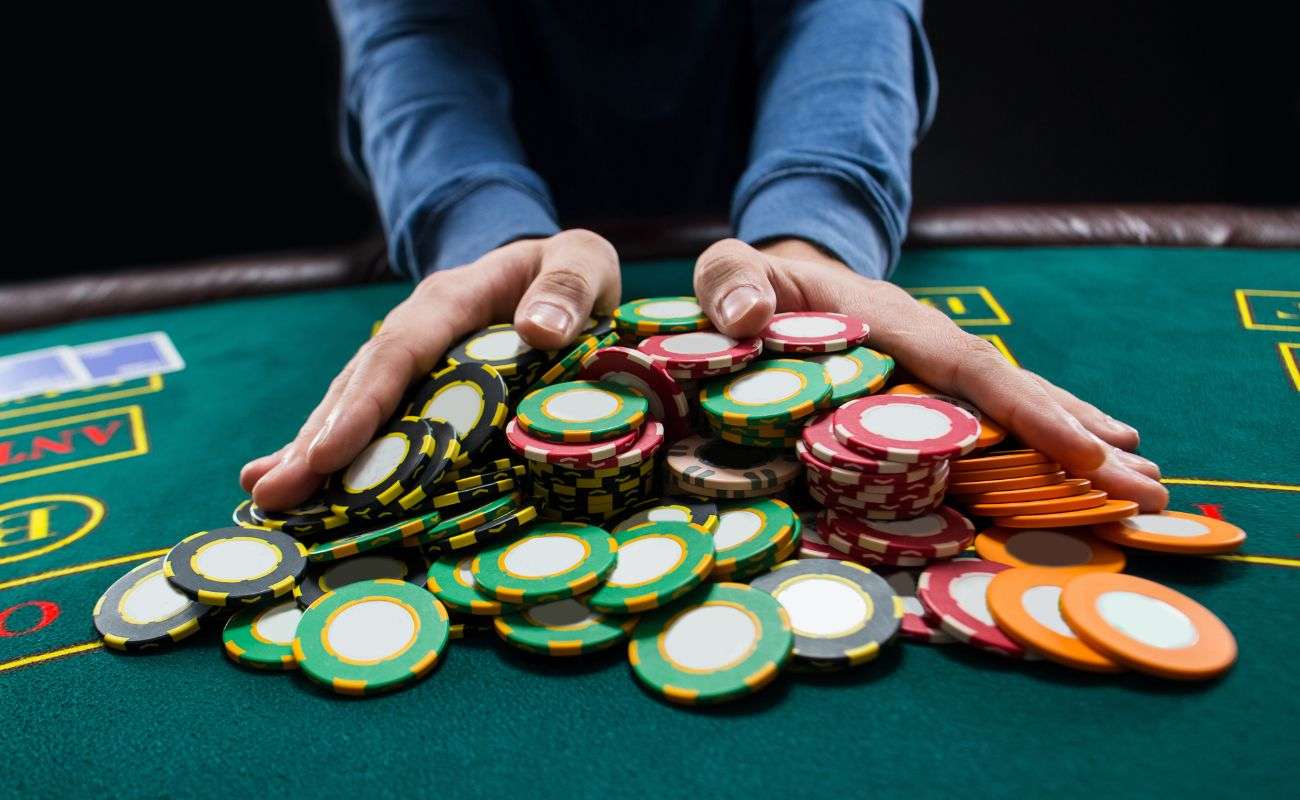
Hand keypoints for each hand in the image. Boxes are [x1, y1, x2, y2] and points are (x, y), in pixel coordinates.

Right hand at [241, 229, 620, 509]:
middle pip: (358, 386)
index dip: (365, 404)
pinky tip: (299, 495)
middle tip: (272, 495)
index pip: (401, 353)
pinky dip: (335, 457)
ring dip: (309, 454)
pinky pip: (371, 423)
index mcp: (452, 300)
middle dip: (315, 442)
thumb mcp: (584, 261)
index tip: (328, 453)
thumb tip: (540, 329)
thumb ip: (569, 289)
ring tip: (267, 500)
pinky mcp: (416, 390)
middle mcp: (416, 331)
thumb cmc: (570, 273)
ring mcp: (410, 362)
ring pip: (350, 406)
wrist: (555, 271)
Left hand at [692, 238, 1167, 510]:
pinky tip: (1083, 468)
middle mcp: (924, 340)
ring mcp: (930, 363)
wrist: (770, 277)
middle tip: (1149, 486)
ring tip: (1143, 482)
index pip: (960, 365)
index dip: (1018, 409)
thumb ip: (730, 284)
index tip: (1077, 450)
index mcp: (884, 318)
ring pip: (1013, 403)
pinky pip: (990, 416)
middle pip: (1009, 389)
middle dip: (1078, 438)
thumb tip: (747, 318)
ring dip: (1077, 444)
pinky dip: (1040, 441)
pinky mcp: (927, 386)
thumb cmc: (749, 283)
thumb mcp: (727, 271)